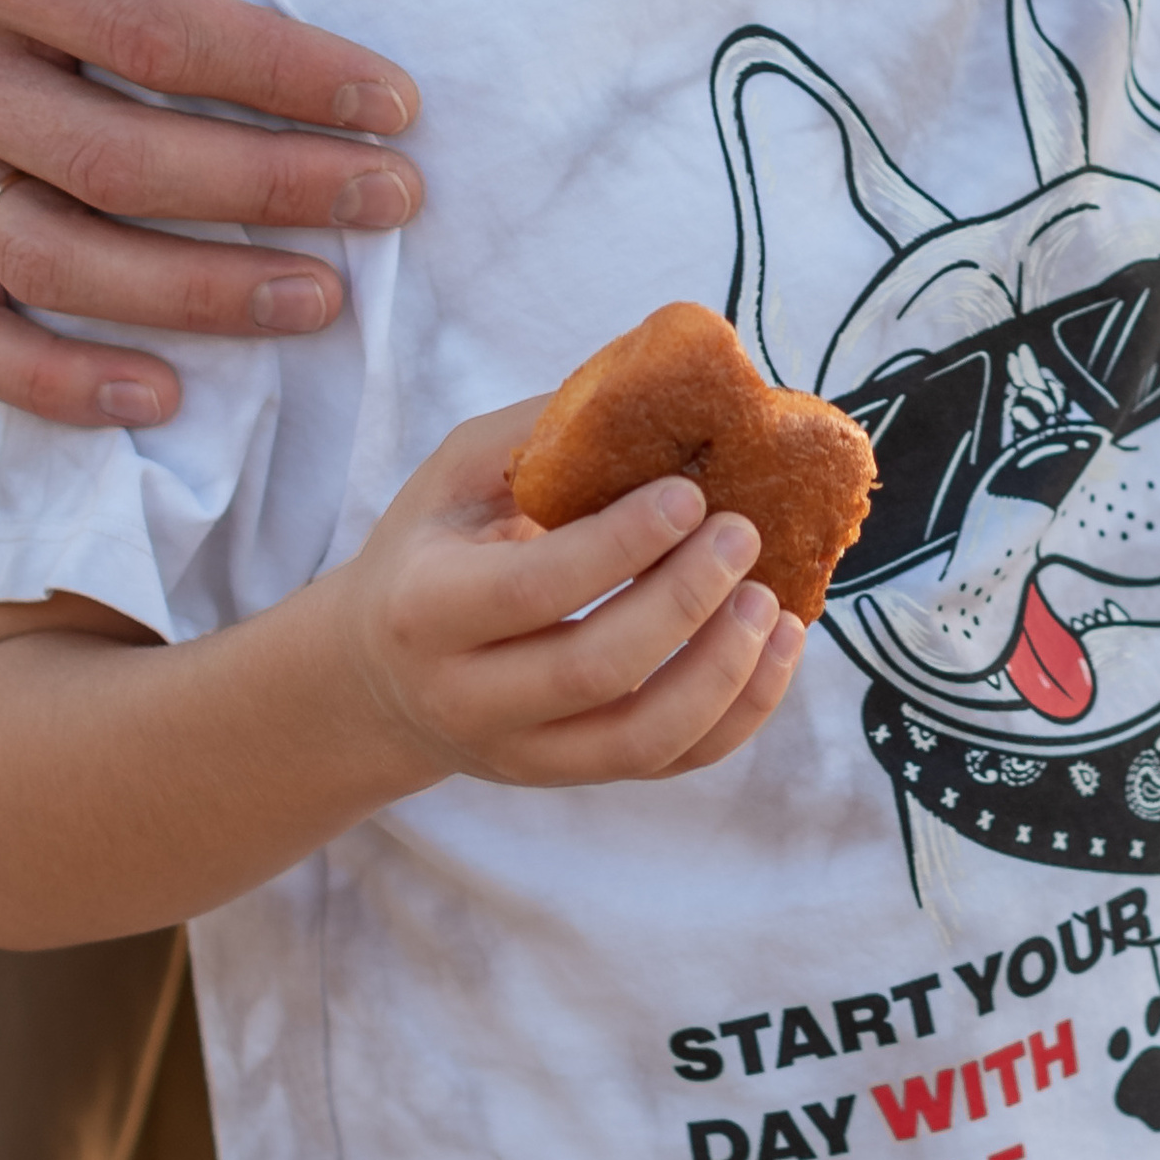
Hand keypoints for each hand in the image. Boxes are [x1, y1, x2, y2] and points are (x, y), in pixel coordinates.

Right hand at [0, 0, 426, 429]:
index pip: (144, 30)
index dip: (278, 75)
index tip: (398, 103)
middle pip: (106, 161)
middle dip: (266, 192)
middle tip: (396, 202)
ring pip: (42, 259)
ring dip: (188, 297)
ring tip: (321, 301)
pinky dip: (48, 383)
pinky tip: (164, 395)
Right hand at [332, 403, 804, 787]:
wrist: (381, 679)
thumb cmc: (433, 549)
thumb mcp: (454, 476)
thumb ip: (539, 435)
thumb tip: (654, 381)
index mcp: (426, 609)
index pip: (533, 588)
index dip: (620, 543)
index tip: (690, 493)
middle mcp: (469, 698)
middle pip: (594, 671)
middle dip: (684, 600)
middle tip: (743, 532)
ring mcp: (525, 754)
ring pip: (640, 740)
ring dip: (724, 671)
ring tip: (771, 600)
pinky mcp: (575, 777)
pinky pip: (672, 763)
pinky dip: (740, 712)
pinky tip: (778, 644)